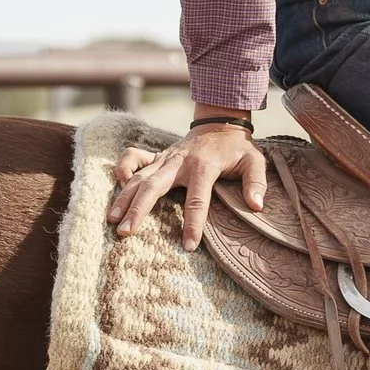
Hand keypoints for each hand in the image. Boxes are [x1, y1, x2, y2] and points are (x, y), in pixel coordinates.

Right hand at [106, 117, 267, 250]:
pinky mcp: (158, 155)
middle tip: (125, 232)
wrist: (221, 123)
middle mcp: (180, 162)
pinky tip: (117, 187)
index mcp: (204, 167)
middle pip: (154, 186)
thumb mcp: (255, 162)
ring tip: (112, 220)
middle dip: (138, 209)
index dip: (193, 224)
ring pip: (139, 176)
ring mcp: (166, 158)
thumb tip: (256, 206)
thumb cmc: (238, 149)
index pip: (197, 200)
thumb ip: (256, 183)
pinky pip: (134, 157)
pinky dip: (123, 168)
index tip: (188, 247)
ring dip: (124, 197)